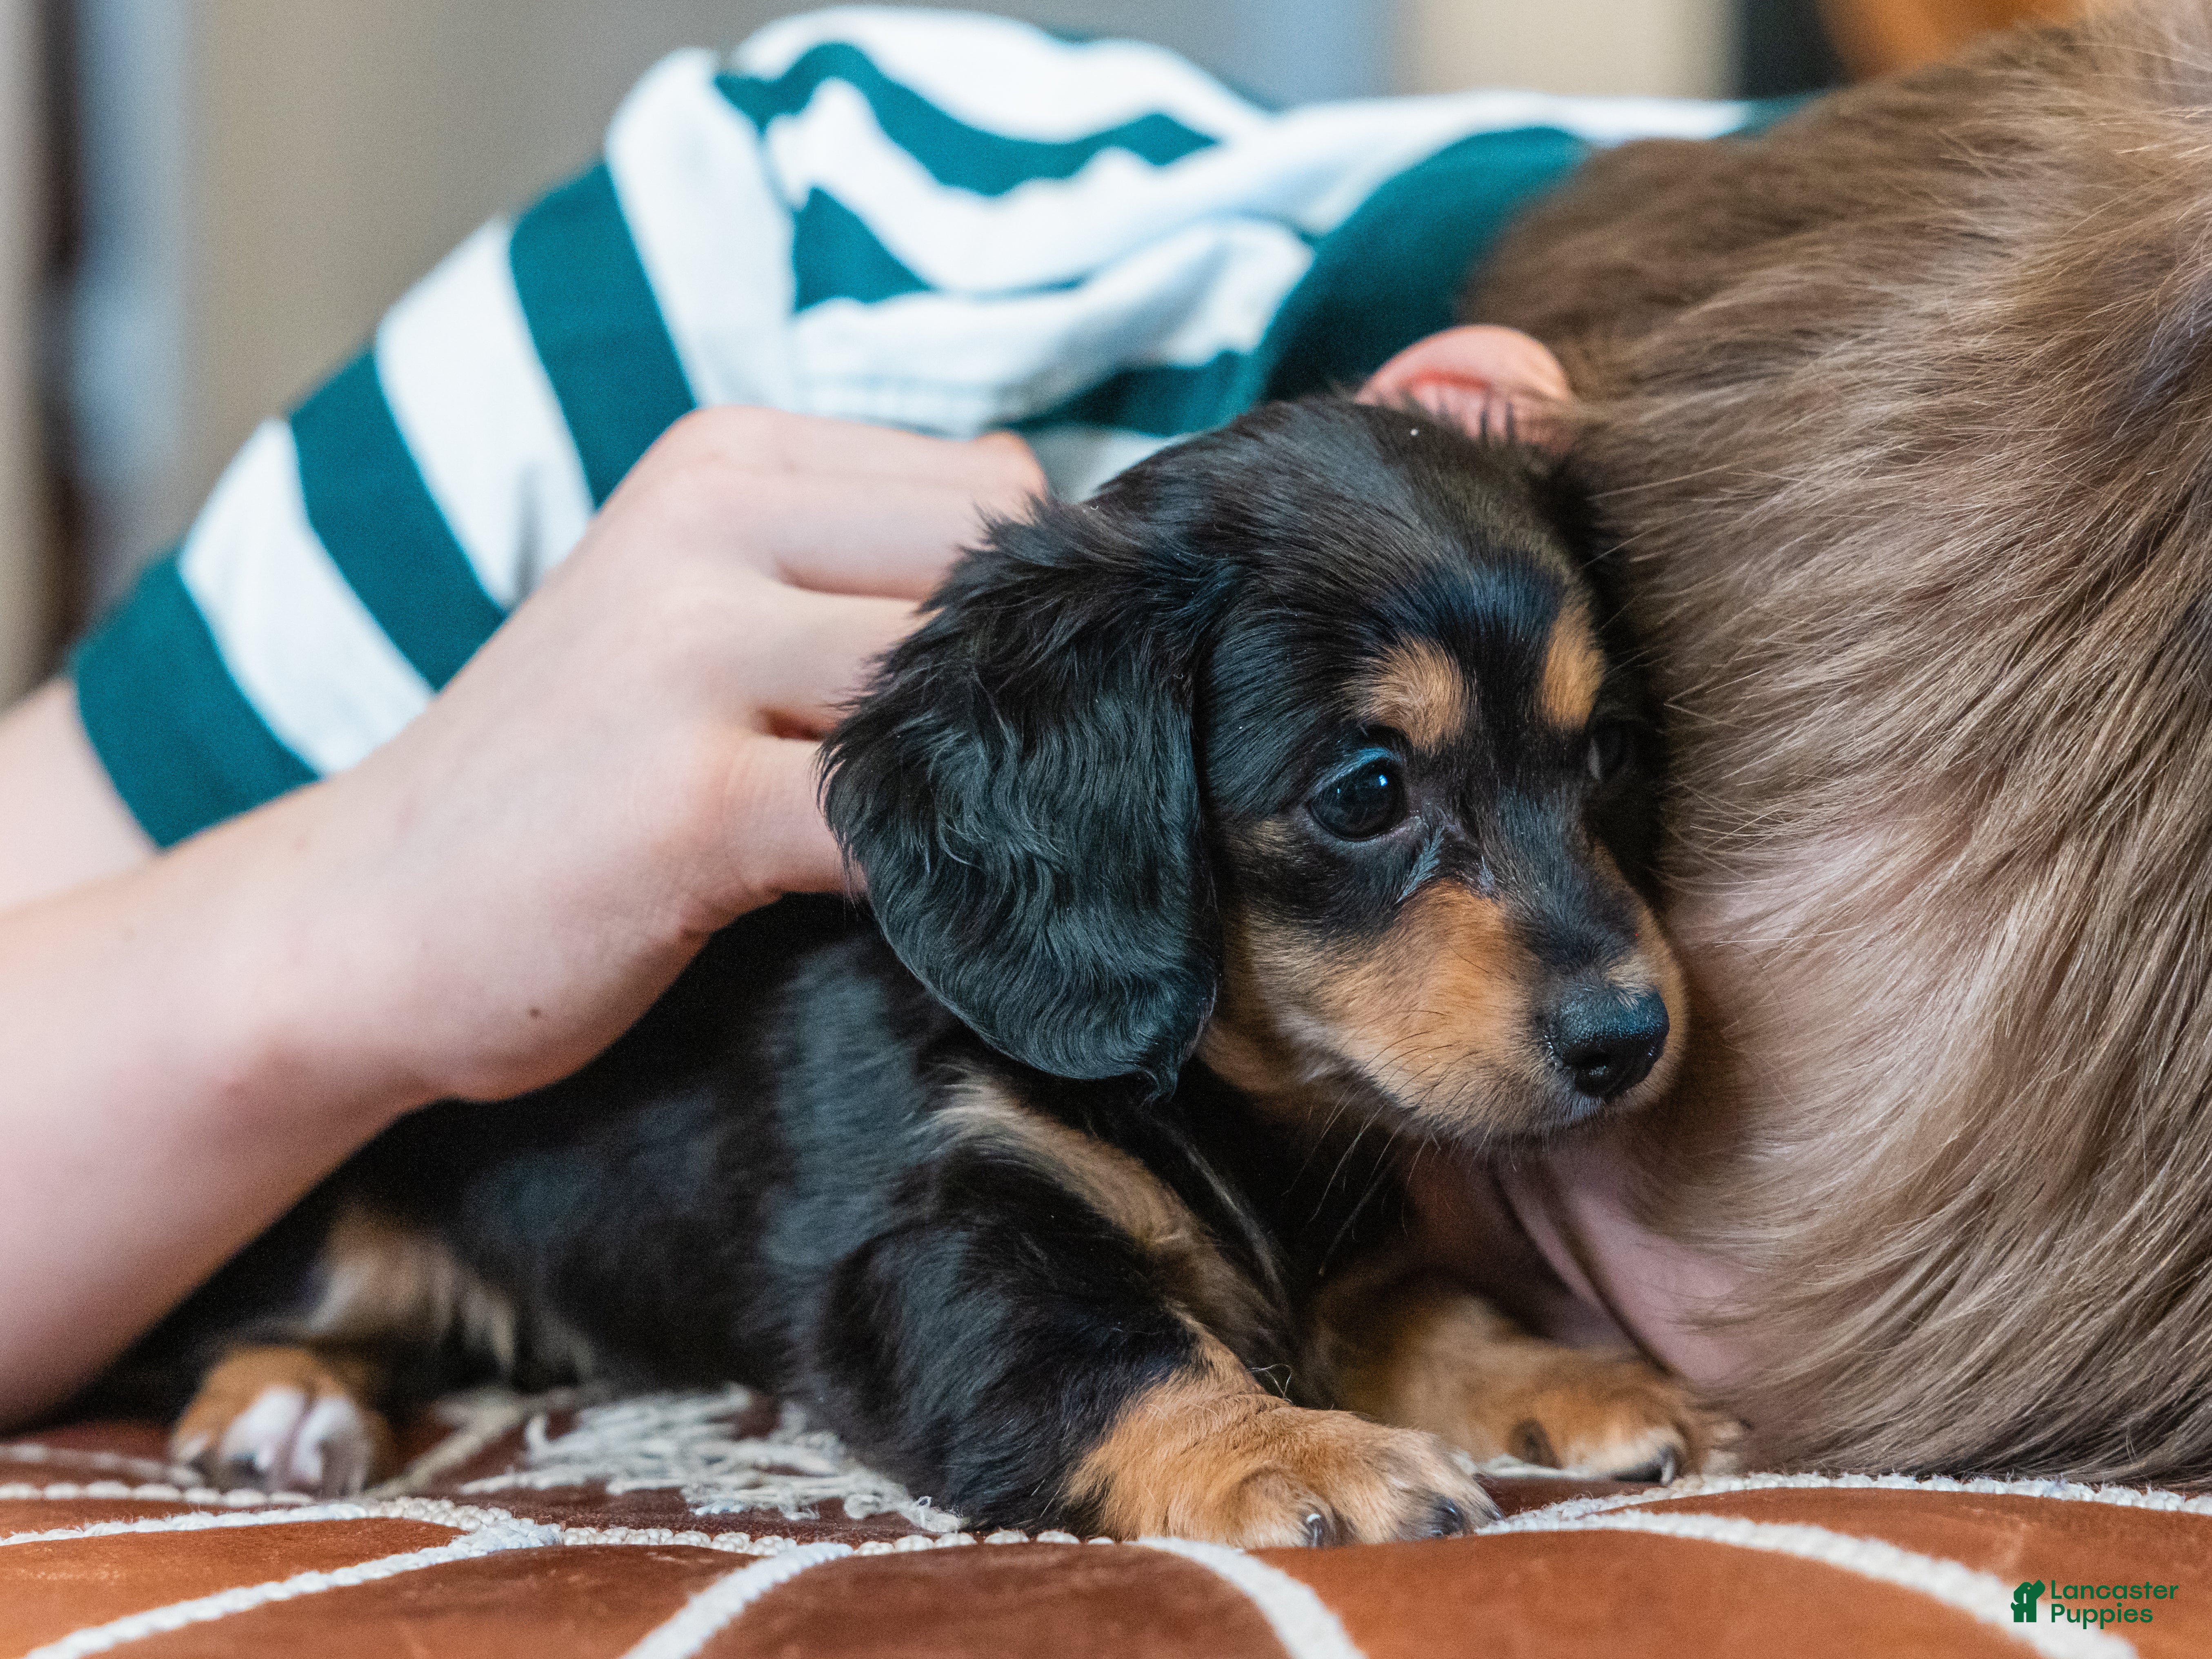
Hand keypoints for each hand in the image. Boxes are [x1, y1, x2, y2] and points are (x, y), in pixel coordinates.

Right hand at [277, 409, 1044, 1104]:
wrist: (359, 915)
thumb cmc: (567, 772)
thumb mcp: (692, 607)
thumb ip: (850, 571)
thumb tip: (1058, 573)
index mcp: (724, 459)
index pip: (989, 488)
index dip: (1030, 606)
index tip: (1002, 700)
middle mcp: (709, 522)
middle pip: (992, 575)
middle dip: (1028, 682)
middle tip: (1010, 783)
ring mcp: (690, 655)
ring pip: (954, 683)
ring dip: (996, 775)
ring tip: (977, 845)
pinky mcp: (690, 799)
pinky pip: (897, 814)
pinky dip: (946, 869)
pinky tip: (937, 910)